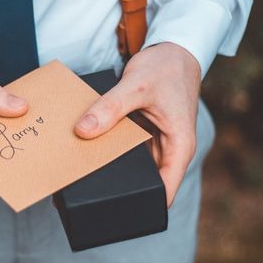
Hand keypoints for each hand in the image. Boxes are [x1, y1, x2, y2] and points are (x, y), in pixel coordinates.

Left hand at [74, 42, 200, 206]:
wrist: (173, 49)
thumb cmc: (166, 68)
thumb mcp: (136, 86)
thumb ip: (110, 108)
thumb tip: (83, 131)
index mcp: (180, 148)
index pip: (164, 192)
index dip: (142, 206)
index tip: (114, 213)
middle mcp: (169, 151)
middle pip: (145, 184)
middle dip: (119, 190)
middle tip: (87, 193)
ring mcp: (156, 144)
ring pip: (132, 167)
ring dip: (112, 169)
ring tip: (83, 173)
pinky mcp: (144, 134)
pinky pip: (126, 150)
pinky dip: (110, 150)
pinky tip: (89, 150)